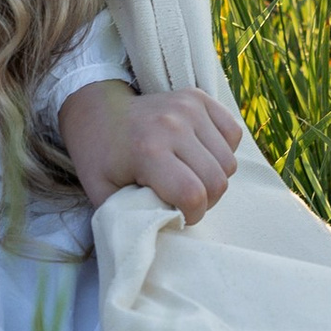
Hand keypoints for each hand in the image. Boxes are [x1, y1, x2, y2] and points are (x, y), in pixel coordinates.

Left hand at [57, 78, 243, 220]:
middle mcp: (173, 125)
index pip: (193, 196)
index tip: (177, 213)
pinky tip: (199, 154)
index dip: (191, 215)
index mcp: (148, 151)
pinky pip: (233, 133)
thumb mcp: (103, 195)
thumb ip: (131, 218)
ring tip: (190, 175)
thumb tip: (160, 234)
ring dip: (214, 177)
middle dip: (205, 201)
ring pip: (229, 162)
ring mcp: (188, 107)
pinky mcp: (198, 97)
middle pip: (217, 181)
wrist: (97, 110)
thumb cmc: (100, 157)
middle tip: (183, 198)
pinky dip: (222, 150)